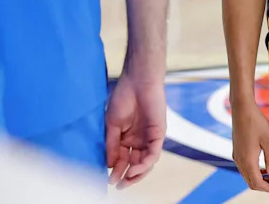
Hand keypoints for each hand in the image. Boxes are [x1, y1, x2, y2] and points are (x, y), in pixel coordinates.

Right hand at [105, 73, 165, 188]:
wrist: (138, 82)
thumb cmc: (123, 98)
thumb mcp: (112, 125)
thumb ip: (111, 145)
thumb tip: (109, 165)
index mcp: (126, 139)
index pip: (122, 160)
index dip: (116, 171)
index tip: (109, 180)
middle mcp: (138, 140)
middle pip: (135, 164)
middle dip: (127, 176)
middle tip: (119, 185)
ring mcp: (149, 137)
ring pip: (146, 162)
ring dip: (137, 173)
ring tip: (127, 179)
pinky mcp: (159, 133)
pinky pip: (154, 153)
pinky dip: (145, 163)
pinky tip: (135, 168)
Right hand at [231, 101, 268, 192]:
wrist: (242, 109)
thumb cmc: (256, 122)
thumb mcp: (268, 140)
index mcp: (248, 160)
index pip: (257, 183)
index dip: (268, 188)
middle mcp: (240, 161)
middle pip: (251, 182)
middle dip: (264, 185)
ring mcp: (236, 156)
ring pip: (247, 175)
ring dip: (259, 178)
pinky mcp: (236, 151)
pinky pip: (245, 168)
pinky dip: (254, 171)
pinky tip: (264, 165)